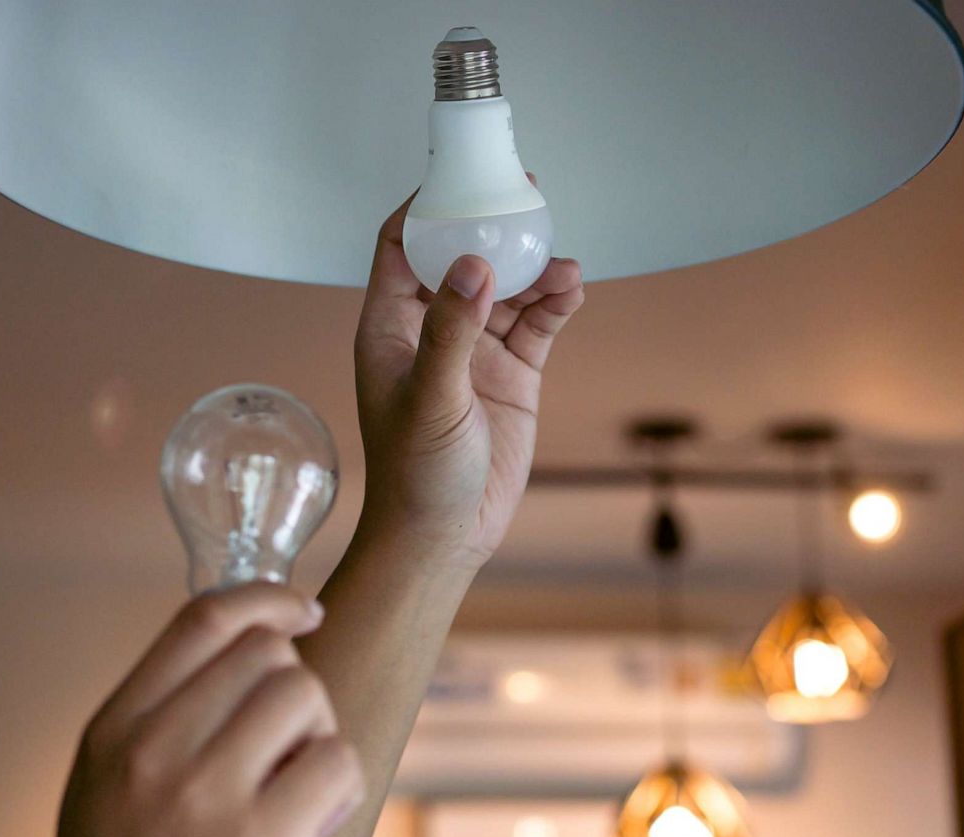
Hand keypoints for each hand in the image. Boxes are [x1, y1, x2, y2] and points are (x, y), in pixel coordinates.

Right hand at [54, 585, 364, 836]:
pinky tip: (312, 826)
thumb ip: (157, 719)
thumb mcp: (106, 790)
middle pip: (265, 653)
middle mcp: (151, 751)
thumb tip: (245, 645)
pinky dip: (342, 789)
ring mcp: (202, 794)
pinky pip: (337, 761)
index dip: (266, 599)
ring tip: (295, 792)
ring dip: (319, 737)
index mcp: (112, 732)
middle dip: (294, 690)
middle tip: (285, 751)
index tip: (303, 609)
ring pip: (304, 694)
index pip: (200, 622)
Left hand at [352, 187, 585, 569]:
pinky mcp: (512, 373)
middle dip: (491, 225)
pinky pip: (538, 322)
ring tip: (562, 263)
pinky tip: (572, 289)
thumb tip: (472, 263)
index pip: (401, 246)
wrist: (446, 535)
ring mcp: (475, 349)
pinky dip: (556, 302)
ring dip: (535, 269)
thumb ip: (451, 329)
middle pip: (461, 256)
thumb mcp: (430, 396)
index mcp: (391, 326)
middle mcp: (432, 329)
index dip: (425, 207)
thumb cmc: (414, 473)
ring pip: (508, 287)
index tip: (458, 175)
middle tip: (524, 194)